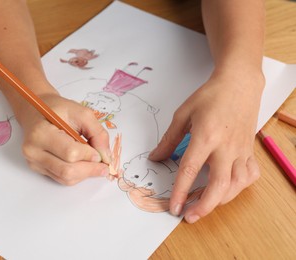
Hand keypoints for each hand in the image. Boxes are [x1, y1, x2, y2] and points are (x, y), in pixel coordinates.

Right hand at [15, 91, 111, 184]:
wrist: (37, 111)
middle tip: (104, 167)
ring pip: (65, 178)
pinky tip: (83, 166)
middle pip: (67, 170)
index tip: (100, 154)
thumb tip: (106, 156)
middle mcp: (33, 150)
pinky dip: (76, 175)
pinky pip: (61, 179)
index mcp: (41, 132)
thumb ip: (97, 133)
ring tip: (95, 166)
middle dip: (90, 170)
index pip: (70, 153)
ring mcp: (33, 161)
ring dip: (84, 174)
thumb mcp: (82, 113)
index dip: (89, 155)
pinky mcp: (37, 168)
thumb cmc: (58, 110)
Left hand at [149, 69, 263, 222]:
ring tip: (204, 205)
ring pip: (236, 185)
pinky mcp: (250, 150)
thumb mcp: (183, 114)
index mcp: (206, 136)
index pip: (190, 170)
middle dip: (203, 207)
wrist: (239, 84)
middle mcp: (226, 147)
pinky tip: (228, 188)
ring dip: (220, 201)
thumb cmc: (210, 96)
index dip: (180, 191)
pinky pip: (250, 175)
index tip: (173, 207)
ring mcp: (241, 150)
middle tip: (189, 216)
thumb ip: (169, 139)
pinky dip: (240, 187)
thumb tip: (156, 158)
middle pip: (218, 186)